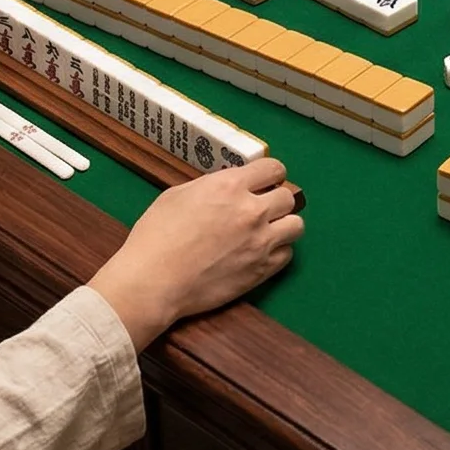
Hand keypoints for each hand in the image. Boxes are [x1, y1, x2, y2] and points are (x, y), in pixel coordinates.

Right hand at [89, 159, 304, 349]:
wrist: (153, 280)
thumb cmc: (156, 236)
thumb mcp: (178, 195)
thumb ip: (210, 187)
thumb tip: (227, 189)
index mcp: (230, 186)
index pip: (273, 168)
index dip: (270, 174)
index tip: (265, 182)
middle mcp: (252, 211)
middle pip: (288, 197)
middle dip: (276, 200)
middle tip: (263, 208)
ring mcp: (260, 242)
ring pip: (297, 226)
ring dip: (283, 225)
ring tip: (267, 231)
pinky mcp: (261, 271)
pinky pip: (287, 255)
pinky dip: (277, 252)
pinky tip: (260, 253)